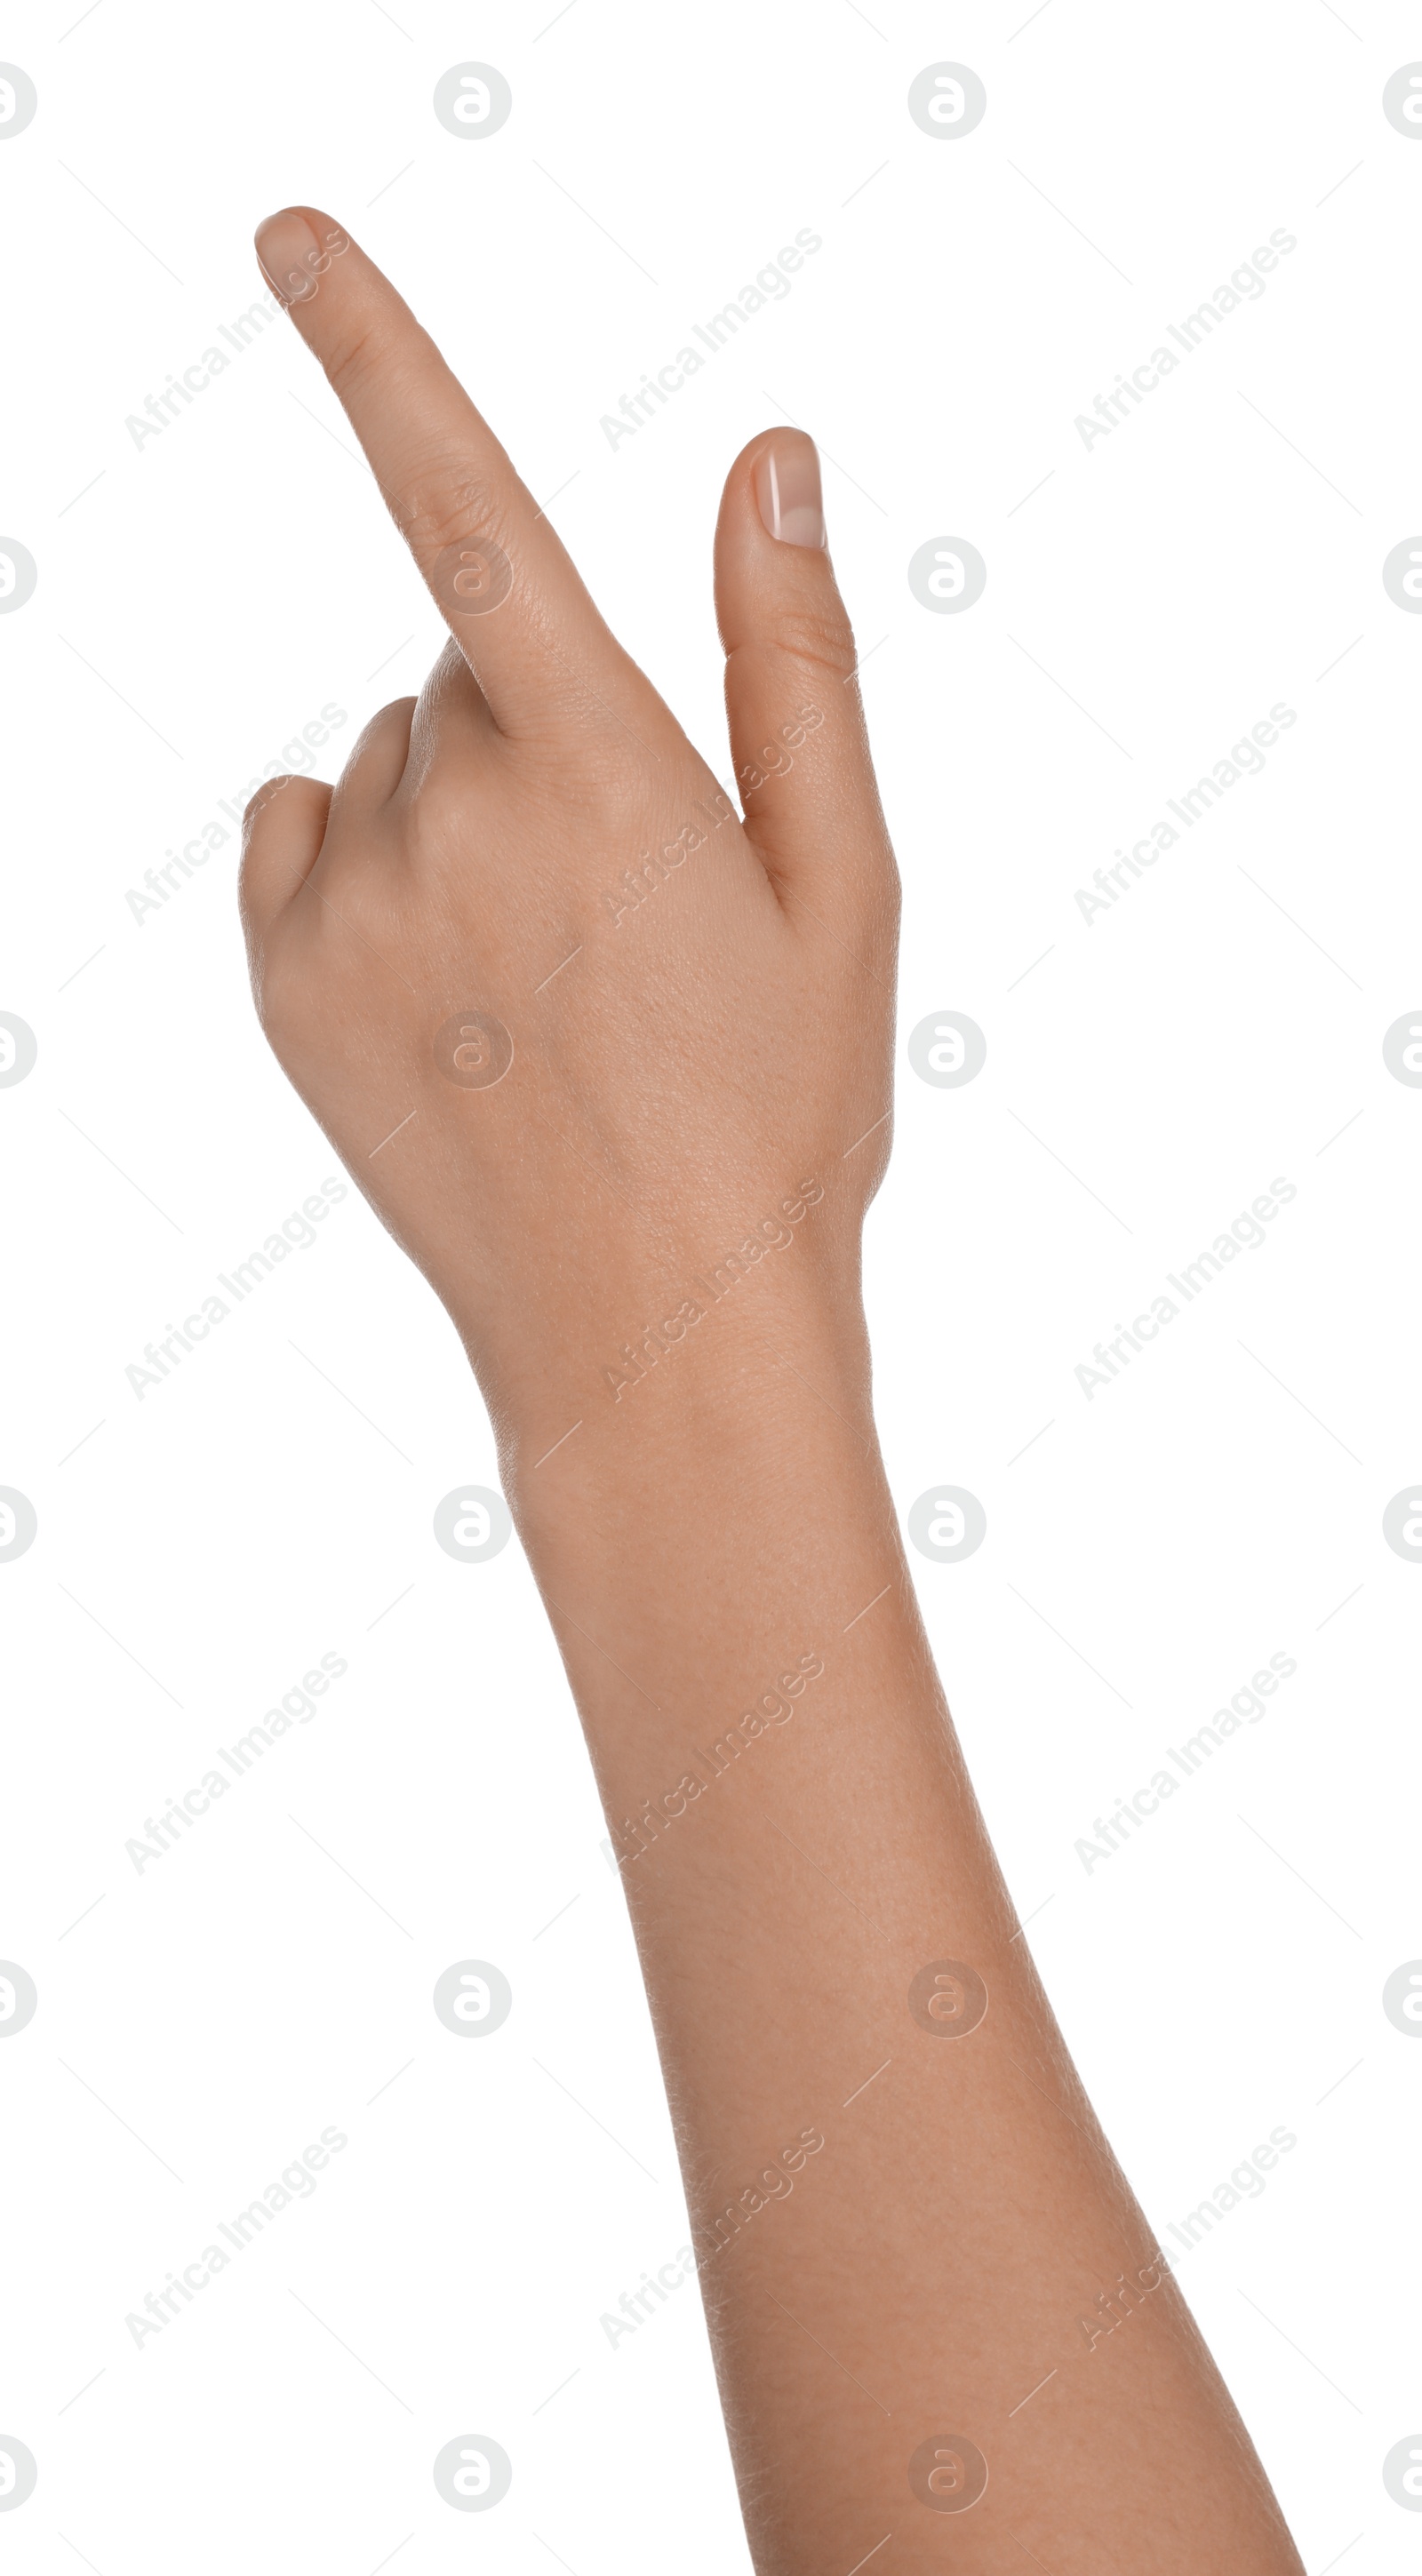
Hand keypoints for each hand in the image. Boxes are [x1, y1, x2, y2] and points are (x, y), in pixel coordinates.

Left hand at [240, 208, 898, 1496]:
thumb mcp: (841, 887)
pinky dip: (362, 866)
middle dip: (540, 728)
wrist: (655, 1330)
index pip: (472, 512)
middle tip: (625, 894)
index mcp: (606, 772)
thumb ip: (793, 658)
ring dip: (455, 808)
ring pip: (387, 755)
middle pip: (466, 663)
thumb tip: (769, 459)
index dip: (377, 358)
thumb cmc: (778, 1114)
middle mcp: (454, 819)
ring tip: (547, 967)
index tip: (288, 239)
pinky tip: (450, 978)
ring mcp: (352, 909)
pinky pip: (299, 832)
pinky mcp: (284, 982)